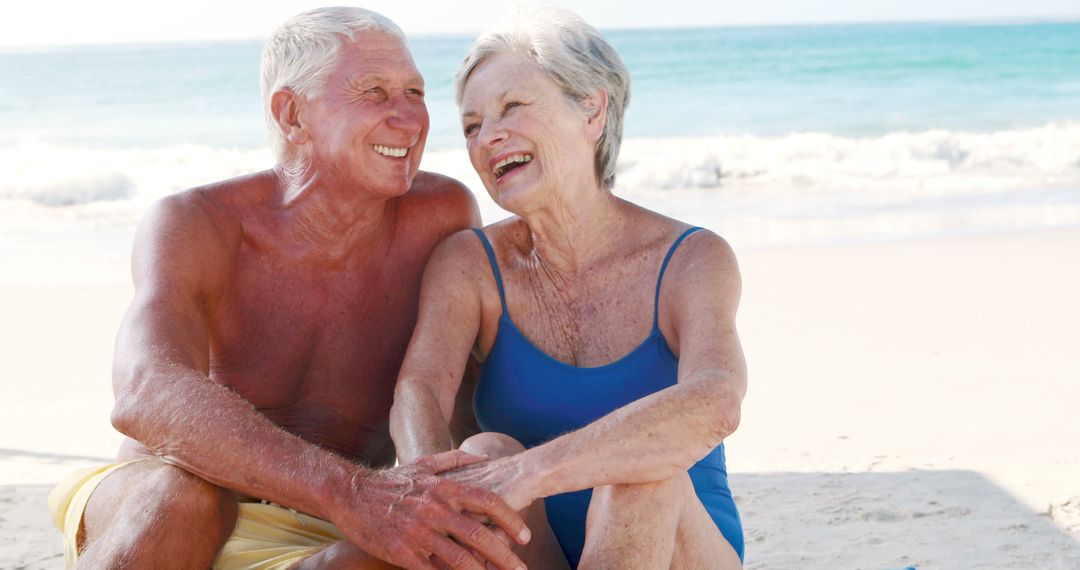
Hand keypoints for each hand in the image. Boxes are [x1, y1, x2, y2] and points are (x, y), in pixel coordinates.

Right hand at [329, 450, 530, 569]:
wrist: (350, 493)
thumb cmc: (391, 481)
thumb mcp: (424, 463)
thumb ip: (457, 460)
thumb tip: (487, 458)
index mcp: (443, 488)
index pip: (488, 502)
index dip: (511, 520)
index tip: (525, 536)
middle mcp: (434, 509)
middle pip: (479, 534)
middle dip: (505, 554)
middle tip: (521, 567)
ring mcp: (418, 532)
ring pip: (460, 558)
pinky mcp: (402, 552)